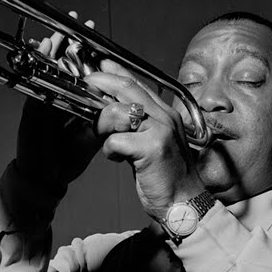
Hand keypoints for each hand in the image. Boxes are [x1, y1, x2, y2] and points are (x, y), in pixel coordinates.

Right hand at [13, 14, 102, 190]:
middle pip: (61, 64)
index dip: (87, 54)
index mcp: (71, 104)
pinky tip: (44, 50)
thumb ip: (105, 122)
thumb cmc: (65, 158)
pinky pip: (35, 80)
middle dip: (68, 42)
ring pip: (46, 69)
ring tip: (60, 29)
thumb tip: (124, 109)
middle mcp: (56, 99)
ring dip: (53, 48)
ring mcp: (42, 102)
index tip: (95, 36)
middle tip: (76, 20)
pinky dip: (39, 66)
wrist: (46, 178)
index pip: (79, 73)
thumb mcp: (91, 137)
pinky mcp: (31, 109)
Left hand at [85, 67, 205, 221]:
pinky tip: (119, 160)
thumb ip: (136, 127)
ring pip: (117, 112)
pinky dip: (110, 151)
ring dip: (101, 125)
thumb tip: (110, 114)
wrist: (185, 204)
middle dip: (101, 82)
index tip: (98, 67)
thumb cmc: (166, 178)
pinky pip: (115, 141)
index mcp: (165, 114)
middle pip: (127, 87)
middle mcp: (165, 116)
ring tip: (105, 139)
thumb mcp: (153, 144)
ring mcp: (160, 130)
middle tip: (86, 83)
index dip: (115, 72)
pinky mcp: (152, 147)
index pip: (137, 83)